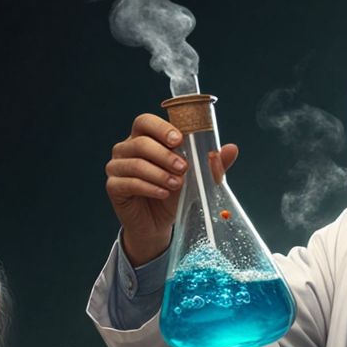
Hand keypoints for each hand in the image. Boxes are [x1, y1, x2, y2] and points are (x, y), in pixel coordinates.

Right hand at [105, 114, 238, 265]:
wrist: (157, 224)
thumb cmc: (173, 194)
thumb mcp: (196, 178)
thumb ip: (211, 164)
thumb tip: (232, 148)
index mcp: (144, 138)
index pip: (145, 122)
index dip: (160, 127)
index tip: (178, 139)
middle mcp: (126, 148)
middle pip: (140, 142)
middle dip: (164, 154)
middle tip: (183, 168)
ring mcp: (117, 167)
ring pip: (135, 163)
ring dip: (158, 173)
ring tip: (176, 185)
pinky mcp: (113, 187)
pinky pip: (128, 183)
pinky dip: (148, 187)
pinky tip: (162, 193)